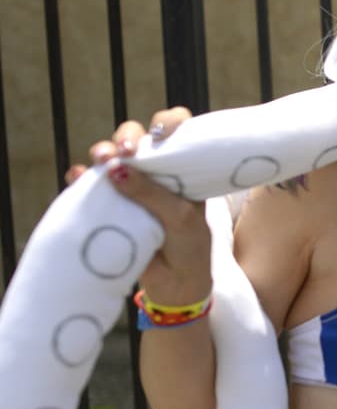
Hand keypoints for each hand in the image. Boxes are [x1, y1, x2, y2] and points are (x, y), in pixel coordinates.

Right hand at [66, 108, 211, 305]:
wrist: (175, 286)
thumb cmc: (188, 247)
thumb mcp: (180, 219)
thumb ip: (152, 194)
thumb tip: (115, 168)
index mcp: (183, 169)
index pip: (176, 131)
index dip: (169, 122)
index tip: (163, 131)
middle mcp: (157, 172)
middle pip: (137, 139)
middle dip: (128, 137)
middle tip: (127, 152)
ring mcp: (131, 187)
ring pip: (111, 156)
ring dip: (103, 151)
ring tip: (101, 160)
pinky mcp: (110, 204)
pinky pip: (90, 184)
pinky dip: (81, 177)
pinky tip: (77, 177)